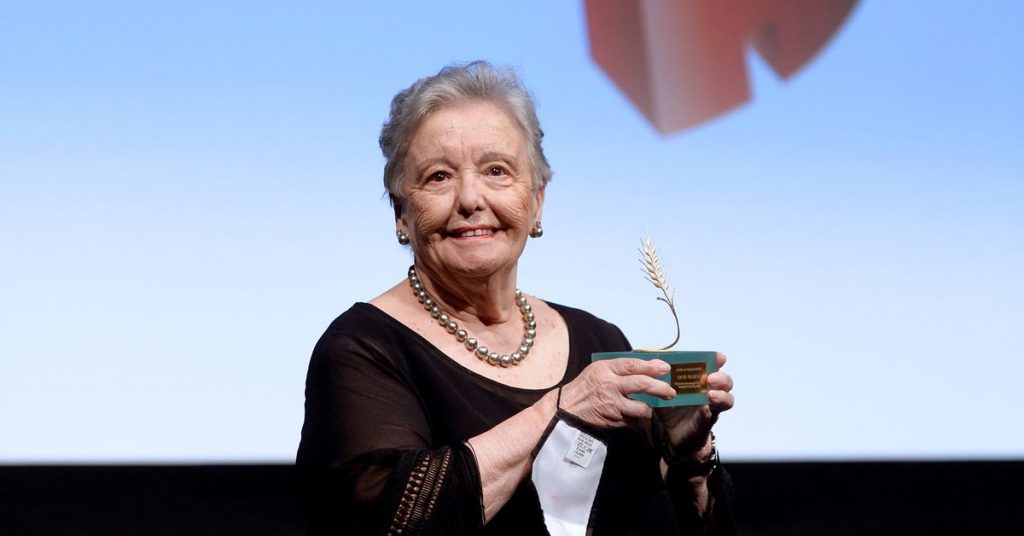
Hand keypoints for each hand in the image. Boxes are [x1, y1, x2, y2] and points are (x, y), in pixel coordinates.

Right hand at [558, 358, 676, 428]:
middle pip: (642, 384)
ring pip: (641, 407)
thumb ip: (620, 369)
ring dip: (648, 409)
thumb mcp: (598, 371)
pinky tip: (631, 416)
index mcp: (606, 369)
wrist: (567, 409)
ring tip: (648, 408)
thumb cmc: (585, 388)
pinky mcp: (613, 420)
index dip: (652, 366)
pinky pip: (632, 420)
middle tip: (671, 392)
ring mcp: (612, 405)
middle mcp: (610, 385)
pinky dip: (635, 418)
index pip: (633, 365)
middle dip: (660, 388)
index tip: (666, 368)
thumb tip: (648, 367)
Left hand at [656, 352, 734, 453]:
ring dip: (721, 395)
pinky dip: (709, 412)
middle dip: (721, 378)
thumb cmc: (670, 409)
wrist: (671, 435)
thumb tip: (652, 362)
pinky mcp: (706, 422)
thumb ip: (660, 378)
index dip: (717, 361)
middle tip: (710, 378)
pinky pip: (713, 415)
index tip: (719, 357)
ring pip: (726, 399)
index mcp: (699, 381)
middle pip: (725, 382)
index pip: (712, 368)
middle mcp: (708, 392)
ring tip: (711, 394)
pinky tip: (705, 410)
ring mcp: (710, 408)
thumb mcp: (663, 391)